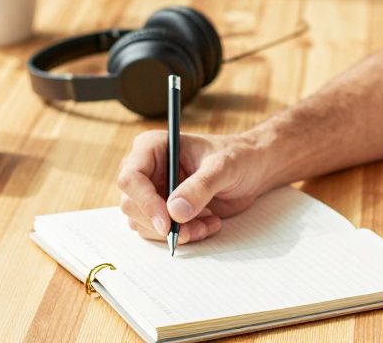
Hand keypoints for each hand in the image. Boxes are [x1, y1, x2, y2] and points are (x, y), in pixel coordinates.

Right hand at [117, 130, 270, 245]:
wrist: (252, 169)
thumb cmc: (237, 157)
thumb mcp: (223, 167)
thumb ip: (200, 187)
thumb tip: (175, 212)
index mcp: (152, 148)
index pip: (131, 178)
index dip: (145, 203)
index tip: (168, 223)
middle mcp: (147, 170)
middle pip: (131, 206)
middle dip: (162, 224)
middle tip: (192, 229)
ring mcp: (153, 192)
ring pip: (143, 224)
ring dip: (175, 232)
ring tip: (207, 223)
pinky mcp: (163, 211)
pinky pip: (159, 233)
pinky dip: (184, 235)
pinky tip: (208, 223)